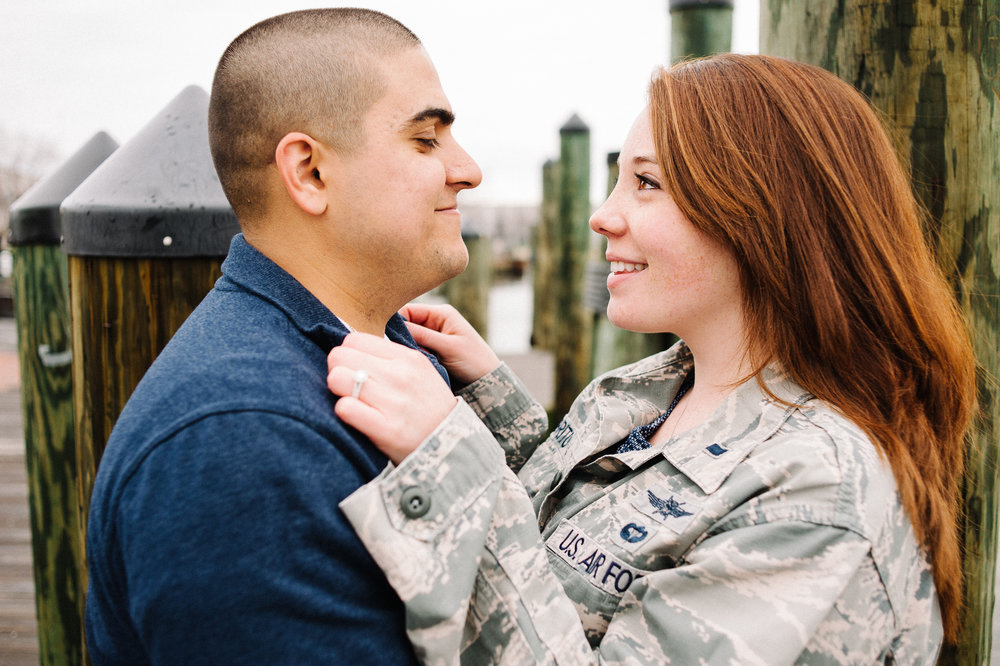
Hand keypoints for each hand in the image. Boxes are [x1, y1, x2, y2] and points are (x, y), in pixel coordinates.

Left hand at [327, 333, 457, 463]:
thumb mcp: (421, 372)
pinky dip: (344, 412)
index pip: (354, 340)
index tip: (354, 368)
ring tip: (351, 400)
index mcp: (408, 358)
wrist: (453, 446)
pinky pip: (344, 408)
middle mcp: (400, 375)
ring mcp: (393, 401)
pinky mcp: (386, 428)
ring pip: (337, 378)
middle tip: (349, 386)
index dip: (348, 355)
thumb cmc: (429, 408)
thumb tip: (355, 348)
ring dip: (338, 390)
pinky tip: (355, 417)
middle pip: (339, 356)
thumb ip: (392, 358)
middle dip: (338, 370)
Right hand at [400, 303, 500, 384]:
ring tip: (416, 359)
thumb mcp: (447, 347)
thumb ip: (421, 335)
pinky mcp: (431, 349)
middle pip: (406, 324)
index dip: (396, 321)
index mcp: (441, 313)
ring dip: (408, 348)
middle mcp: (435, 321)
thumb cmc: (473, 360)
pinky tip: (418, 363)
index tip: (386, 335)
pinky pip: (414, 349)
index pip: (408, 310)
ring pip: (408, 338)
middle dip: (402, 337)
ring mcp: (433, 336)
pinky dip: (413, 355)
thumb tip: (394, 326)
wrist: (487, 381)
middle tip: (404, 350)